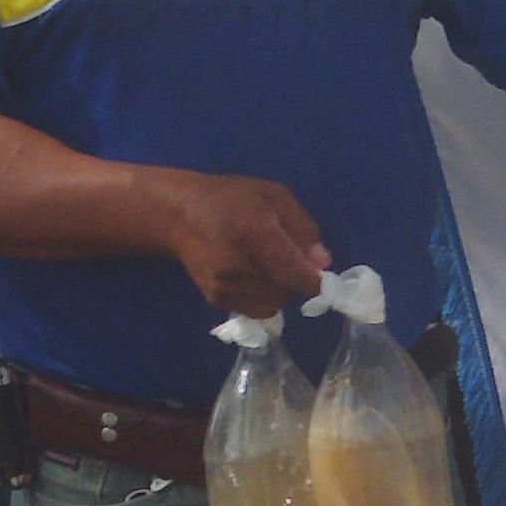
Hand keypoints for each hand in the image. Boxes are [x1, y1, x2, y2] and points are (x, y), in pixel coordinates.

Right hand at [158, 171, 330, 315]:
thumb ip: (304, 229)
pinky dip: (265, 297)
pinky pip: (258, 309)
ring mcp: (222, 284)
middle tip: (289, 259)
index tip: (325, 279)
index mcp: (252, 230)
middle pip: (286, 290)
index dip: (314, 280)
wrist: (181, 214)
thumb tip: (322, 264)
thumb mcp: (276, 197)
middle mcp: (234, 263)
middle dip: (297, 280)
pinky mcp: (215, 298)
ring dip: (282, 289)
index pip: (291, 270)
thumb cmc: (233, 199)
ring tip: (268, 264)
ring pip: (275, 303)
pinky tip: (254, 275)